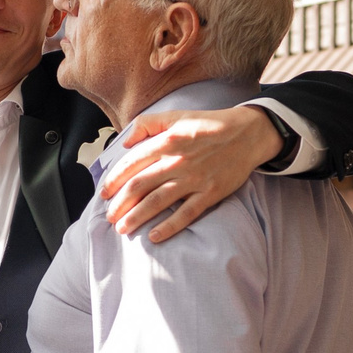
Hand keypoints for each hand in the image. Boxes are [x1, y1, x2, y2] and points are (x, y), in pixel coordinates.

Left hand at [99, 107, 283, 242]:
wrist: (248, 134)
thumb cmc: (207, 124)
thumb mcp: (175, 115)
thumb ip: (146, 124)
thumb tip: (125, 142)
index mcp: (167, 141)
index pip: (131, 163)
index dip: (114, 180)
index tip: (104, 193)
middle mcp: (177, 161)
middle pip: (140, 186)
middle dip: (120, 204)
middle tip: (110, 217)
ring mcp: (194, 179)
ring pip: (157, 202)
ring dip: (136, 217)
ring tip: (123, 228)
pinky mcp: (210, 193)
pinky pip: (186, 214)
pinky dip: (168, 227)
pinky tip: (153, 237)